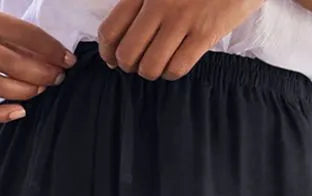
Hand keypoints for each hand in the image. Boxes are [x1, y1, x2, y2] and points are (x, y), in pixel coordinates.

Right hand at [0, 6, 76, 122]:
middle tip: (57, 79)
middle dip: (42, 73)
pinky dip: (1, 115)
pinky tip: (20, 112)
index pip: (23, 34)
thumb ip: (13, 36)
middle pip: (13, 63)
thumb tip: (51, 56)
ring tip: (41, 91)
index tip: (68, 61)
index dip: (50, 49)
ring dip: (26, 92)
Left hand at [97, 0, 261, 79]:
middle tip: (136, 63)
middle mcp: (159, 4)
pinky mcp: (204, 34)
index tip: (111, 58)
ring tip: (157, 64)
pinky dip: (171, 72)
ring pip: (150, 66)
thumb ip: (141, 2)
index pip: (112, 29)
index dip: (107, 51)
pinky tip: (174, 63)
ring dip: (150, 71)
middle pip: (128, 53)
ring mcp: (182, 20)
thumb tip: (121, 36)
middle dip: (128, 66)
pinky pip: (177, 68)